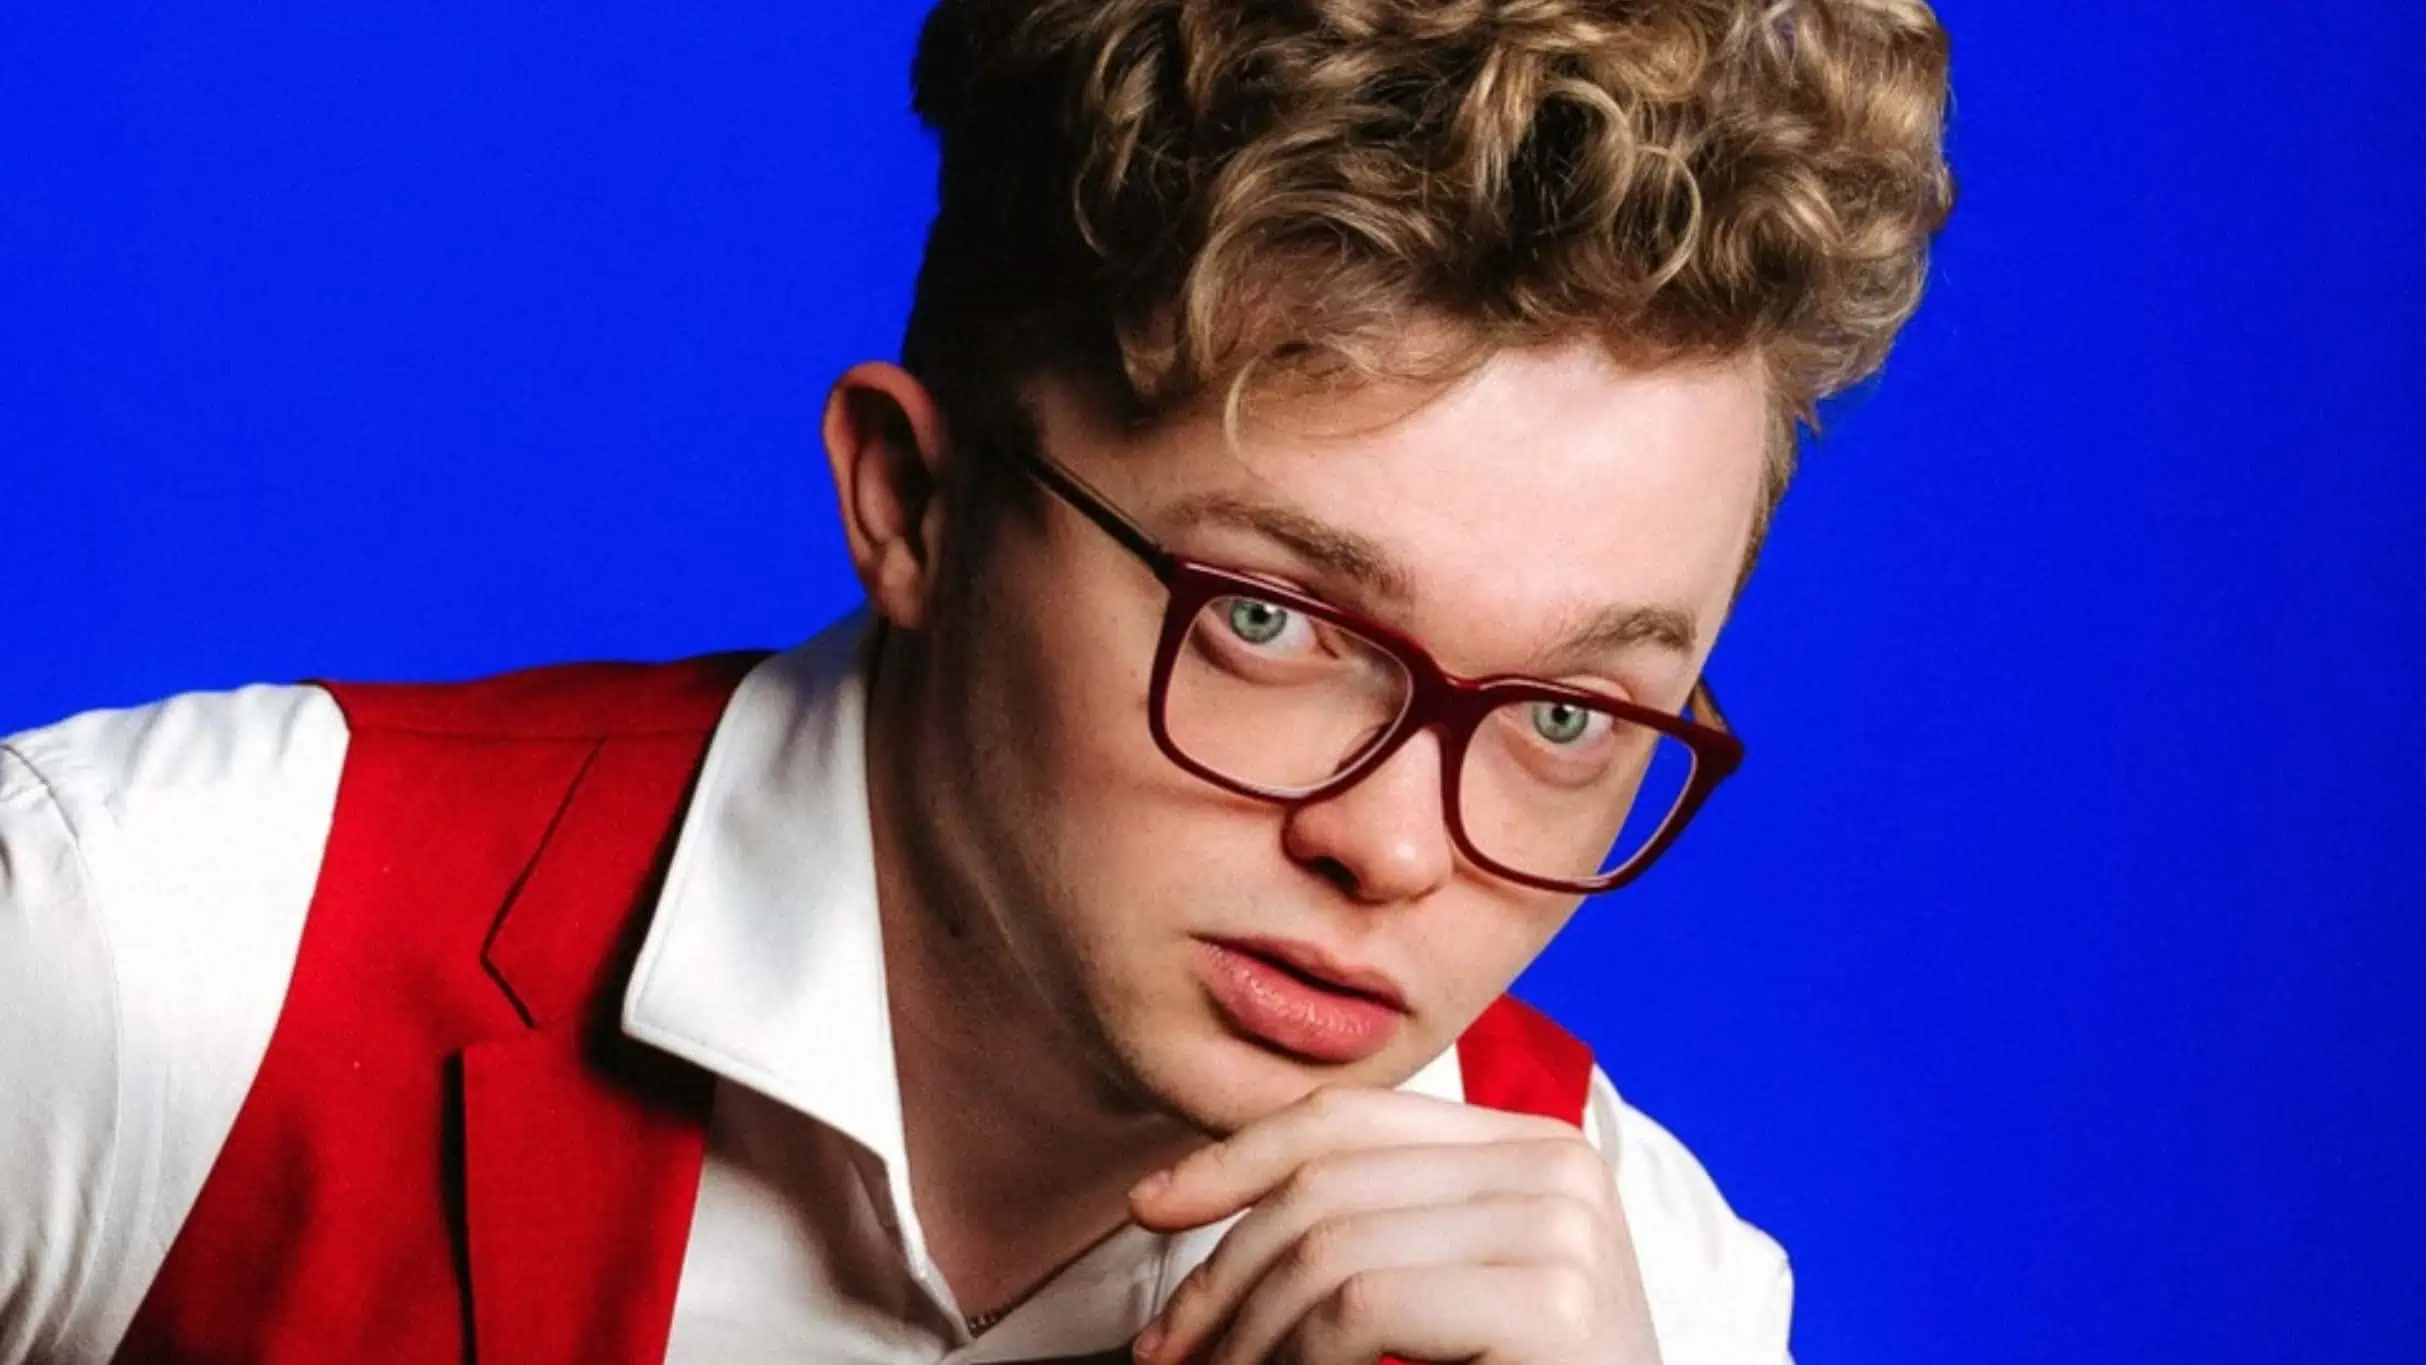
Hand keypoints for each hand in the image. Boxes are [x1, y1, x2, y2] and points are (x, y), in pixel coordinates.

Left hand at [1125, 1085, 1661, 1364]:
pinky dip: (1303, 1362)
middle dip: (1220, 1271)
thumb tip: (1181, 1196)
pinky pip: (1366, 1306)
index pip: (1350, 1117)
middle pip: (1327, 1181)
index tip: (1151, 1207)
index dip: (1234, 1155)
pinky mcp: (1555, 1302)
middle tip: (1169, 1354)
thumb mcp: (1434, 1289)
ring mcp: (1564, 1228)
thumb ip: (1363, 1225)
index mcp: (1531, 1145)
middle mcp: (1559, 1165)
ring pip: (1330, 1247)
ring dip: (1249, 1333)